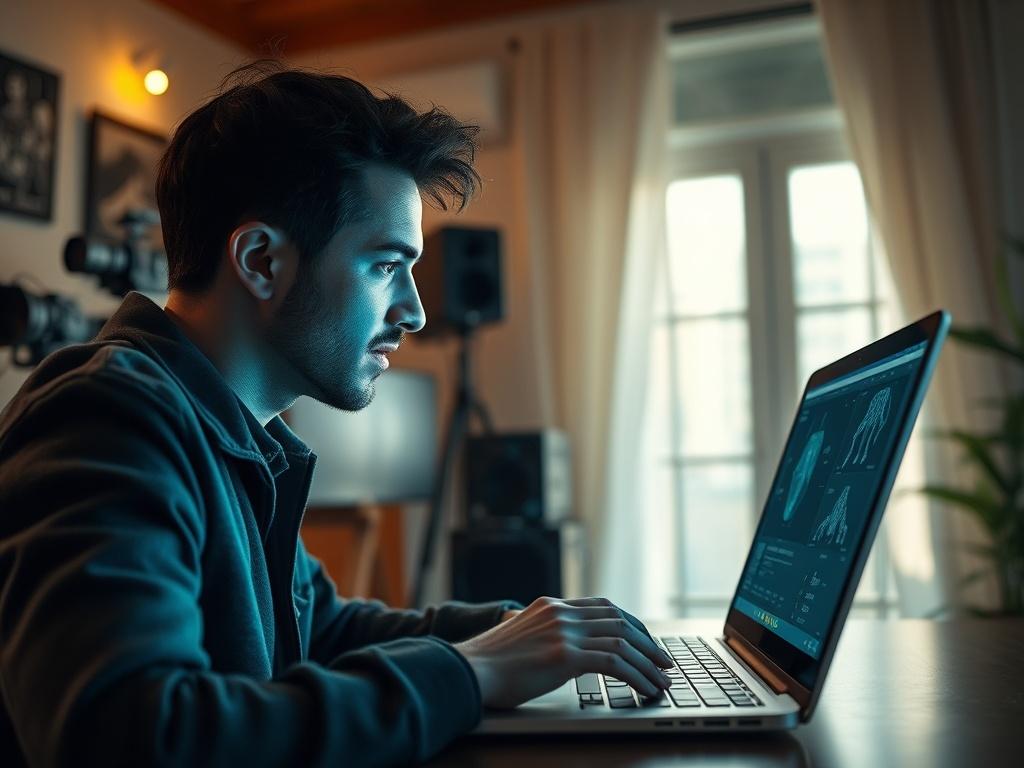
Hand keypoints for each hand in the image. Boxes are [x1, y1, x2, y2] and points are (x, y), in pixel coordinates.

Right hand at [454, 596, 673, 708]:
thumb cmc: (488, 663)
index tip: (645, 640)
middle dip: (646, 642)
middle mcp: (560, 612)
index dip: (630, 623)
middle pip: (618, 620)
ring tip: (661, 680)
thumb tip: (554, 648)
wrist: (468, 670)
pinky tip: (645, 688)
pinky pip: (614, 662)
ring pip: (621, 641)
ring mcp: (563, 631)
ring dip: (647, 663)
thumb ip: (541, 633)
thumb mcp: (518, 636)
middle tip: (664, 662)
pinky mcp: (565, 654)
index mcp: (550, 605)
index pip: (603, 606)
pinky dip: (636, 675)